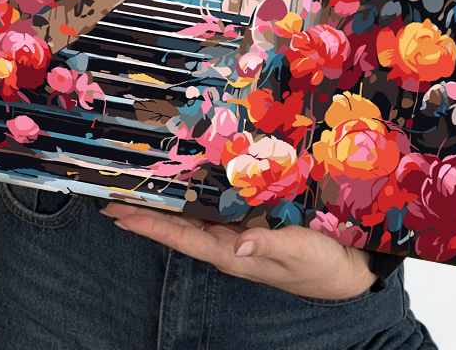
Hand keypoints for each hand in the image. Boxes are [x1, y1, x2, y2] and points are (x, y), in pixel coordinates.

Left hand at [99, 202, 377, 300]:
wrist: (345, 270)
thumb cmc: (320, 264)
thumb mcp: (297, 252)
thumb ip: (268, 244)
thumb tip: (239, 242)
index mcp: (232, 253)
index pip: (182, 238)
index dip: (149, 226)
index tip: (118, 214)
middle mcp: (228, 243)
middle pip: (178, 227)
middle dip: (145, 213)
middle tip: (110, 196)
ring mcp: (237, 233)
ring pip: (192, 217)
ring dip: (163, 204)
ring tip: (133, 188)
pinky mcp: (250, 222)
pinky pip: (214, 208)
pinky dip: (193, 197)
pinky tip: (181, 184)